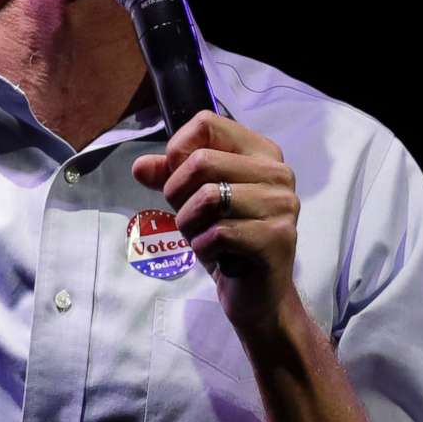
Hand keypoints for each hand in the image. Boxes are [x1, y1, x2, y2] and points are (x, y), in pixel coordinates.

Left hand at [131, 110, 304, 337]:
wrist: (259, 298)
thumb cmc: (228, 243)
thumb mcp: (193, 203)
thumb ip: (169, 177)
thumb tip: (140, 166)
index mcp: (262, 152)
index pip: (207, 123)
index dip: (178, 152)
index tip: (180, 181)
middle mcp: (278, 172)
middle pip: (202, 161)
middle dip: (179, 196)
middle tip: (192, 220)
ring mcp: (282, 204)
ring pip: (208, 197)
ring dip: (190, 225)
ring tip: (207, 239)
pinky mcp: (276, 237)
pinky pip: (216, 233)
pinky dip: (203, 248)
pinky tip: (220, 256)